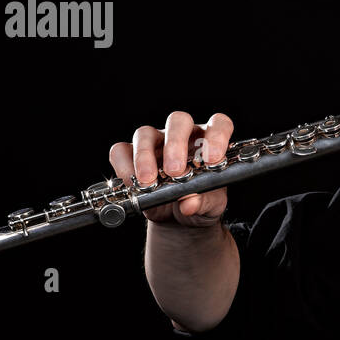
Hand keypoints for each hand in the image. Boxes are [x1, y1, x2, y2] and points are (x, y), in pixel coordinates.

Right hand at [108, 111, 235, 227]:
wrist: (179, 218)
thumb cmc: (200, 202)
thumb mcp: (210, 206)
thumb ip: (204, 202)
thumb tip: (189, 203)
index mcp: (209, 141)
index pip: (219, 124)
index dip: (217, 137)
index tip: (212, 159)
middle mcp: (183, 135)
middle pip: (178, 121)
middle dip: (175, 144)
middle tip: (175, 171)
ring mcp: (155, 142)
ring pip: (145, 133)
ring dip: (144, 156)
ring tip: (148, 181)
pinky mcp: (131, 154)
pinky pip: (121, 151)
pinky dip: (124, 166)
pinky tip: (132, 183)